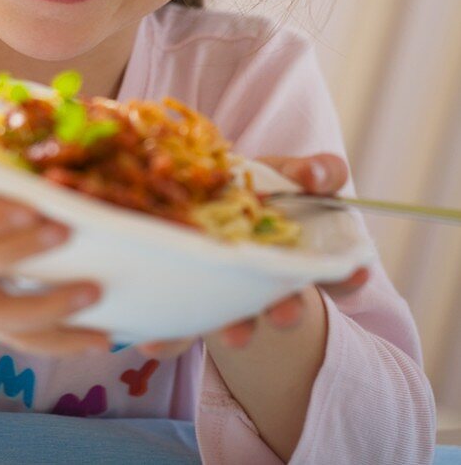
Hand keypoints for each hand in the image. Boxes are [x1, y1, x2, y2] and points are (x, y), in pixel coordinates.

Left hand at [136, 152, 369, 359]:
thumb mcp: (287, 172)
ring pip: (234, 320)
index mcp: (299, 256)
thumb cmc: (256, 186)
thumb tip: (316, 176)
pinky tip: (152, 340)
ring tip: (235, 336)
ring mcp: (226, 293)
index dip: (348, 277)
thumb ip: (315, 172)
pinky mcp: (184, 298)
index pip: (337, 274)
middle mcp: (267, 283)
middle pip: (285, 305)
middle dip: (288, 310)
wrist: (201, 194)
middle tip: (287, 313)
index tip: (358, 274)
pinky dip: (167, 339)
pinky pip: (176, 326)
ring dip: (236, 330)